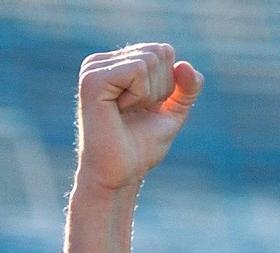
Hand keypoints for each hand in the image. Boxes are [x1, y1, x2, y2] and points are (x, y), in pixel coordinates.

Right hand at [74, 44, 202, 193]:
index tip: (147, 108)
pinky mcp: (92, 79)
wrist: (122, 174)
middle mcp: (103, 61)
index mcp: (118, 64)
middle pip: (159, 52)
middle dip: (161, 88)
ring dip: (149, 94)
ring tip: (128, 113)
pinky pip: (137, 70)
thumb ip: (186, 88)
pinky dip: (140, 95)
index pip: (164, 51)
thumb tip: (185, 64)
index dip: (168, 84)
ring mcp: (94, 68)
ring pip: (149, 60)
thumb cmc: (141, 147)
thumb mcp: (173, 112)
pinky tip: (121, 110)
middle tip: (138, 112)